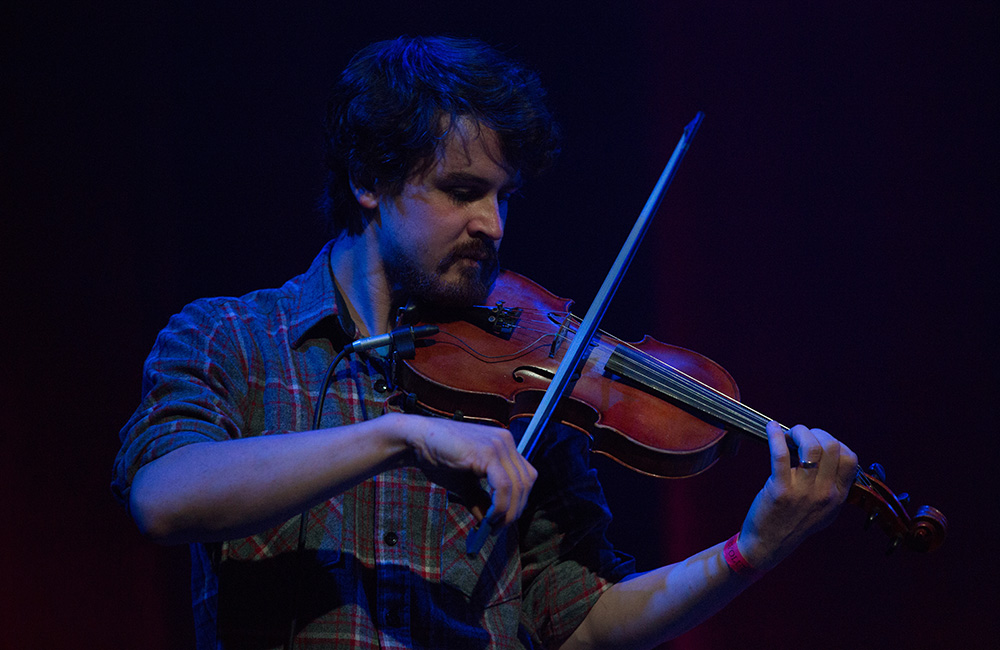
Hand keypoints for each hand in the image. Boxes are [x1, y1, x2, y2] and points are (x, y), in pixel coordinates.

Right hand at [400, 414, 537, 527]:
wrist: (417, 440)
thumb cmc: (439, 459)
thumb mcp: (465, 485)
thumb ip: (481, 500)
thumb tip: (490, 524)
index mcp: (504, 445)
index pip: (526, 476)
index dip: (519, 501)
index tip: (503, 520)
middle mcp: (506, 441)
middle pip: (527, 482)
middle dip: (515, 510)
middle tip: (498, 529)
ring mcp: (498, 444)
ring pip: (518, 486)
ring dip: (508, 512)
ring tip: (492, 525)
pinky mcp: (488, 452)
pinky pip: (504, 486)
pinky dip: (500, 506)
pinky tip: (489, 517)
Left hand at [738, 421, 857, 570]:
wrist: (768, 545)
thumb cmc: (793, 522)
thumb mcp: (824, 509)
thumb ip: (831, 486)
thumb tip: (826, 453)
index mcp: (838, 496)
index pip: (850, 458)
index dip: (834, 442)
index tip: (818, 442)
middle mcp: (825, 494)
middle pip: (832, 447)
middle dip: (816, 433)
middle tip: (800, 436)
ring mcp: (803, 493)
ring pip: (811, 447)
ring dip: (799, 432)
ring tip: (787, 434)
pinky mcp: (780, 491)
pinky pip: (780, 455)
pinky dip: (775, 436)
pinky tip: (771, 428)